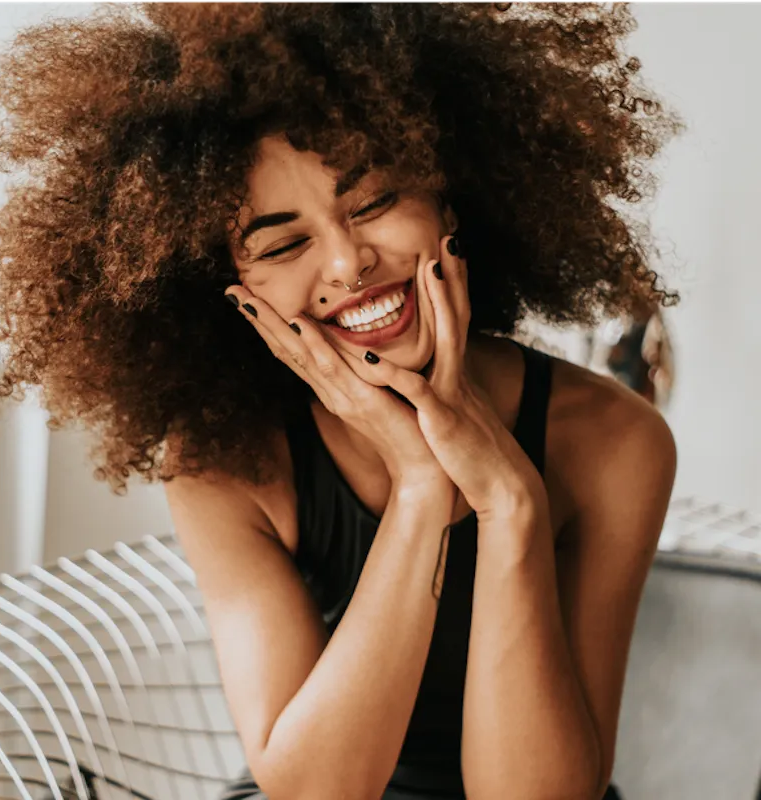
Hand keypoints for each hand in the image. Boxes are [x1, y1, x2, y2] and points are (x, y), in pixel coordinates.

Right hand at [223, 276, 452, 495]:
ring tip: (249, 300)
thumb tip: (351, 344)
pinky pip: (335, 369)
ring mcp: (342, 396)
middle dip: (258, 319)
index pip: (292, 350)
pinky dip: (315, 345)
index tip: (247, 297)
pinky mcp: (363, 401)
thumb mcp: (377, 391)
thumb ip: (361, 370)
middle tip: (231, 290)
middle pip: (286, 350)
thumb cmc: (405, 426)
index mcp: (331, 387)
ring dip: (273, 326)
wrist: (422, 466)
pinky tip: (300, 325)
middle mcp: (329, 391)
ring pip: (300, 355)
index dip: (268, 324)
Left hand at [367, 235, 548, 522]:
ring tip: (430, 269)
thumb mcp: (460, 411)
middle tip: (449, 238)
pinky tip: (372, 355)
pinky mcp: (441, 418)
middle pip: (458, 316)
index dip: (453, 286)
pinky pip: (416, 390)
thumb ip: (447, 387)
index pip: (456, 320)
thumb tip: (437, 373)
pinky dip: (393, 372)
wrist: (502, 487)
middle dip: (454, 277)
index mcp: (456, 373)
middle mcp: (457, 375)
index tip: (448, 252)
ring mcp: (452, 393)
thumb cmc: (474, 452)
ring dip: (440, 303)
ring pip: (446, 339)